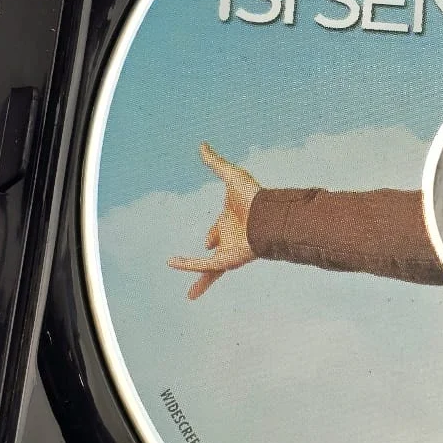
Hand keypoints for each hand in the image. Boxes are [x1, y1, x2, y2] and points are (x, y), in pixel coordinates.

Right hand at [168, 143, 259, 298]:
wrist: (270, 216)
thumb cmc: (255, 196)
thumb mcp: (231, 175)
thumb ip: (215, 162)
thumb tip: (202, 145)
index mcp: (232, 221)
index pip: (218, 231)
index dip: (213, 234)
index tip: (208, 240)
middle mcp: (232, 238)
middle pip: (217, 252)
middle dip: (210, 259)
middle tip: (203, 267)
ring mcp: (230, 251)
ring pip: (211, 269)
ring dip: (201, 281)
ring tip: (191, 297)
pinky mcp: (228, 260)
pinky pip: (205, 267)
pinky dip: (189, 266)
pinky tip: (172, 263)